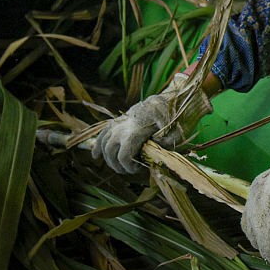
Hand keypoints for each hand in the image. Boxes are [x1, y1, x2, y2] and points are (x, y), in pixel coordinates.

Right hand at [93, 73, 211, 173]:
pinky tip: (95, 155)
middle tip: (128, 170)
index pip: (123, 156)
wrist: (163, 99)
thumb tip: (157, 151)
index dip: (128, 167)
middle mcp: (123, 128)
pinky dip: (97, 144)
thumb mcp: (174, 128)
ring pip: (104, 143)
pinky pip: (103, 132)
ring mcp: (119, 124)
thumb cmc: (170, 114)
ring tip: (117, 166)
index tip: (137, 169)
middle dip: (117, 165)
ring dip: (107, 157)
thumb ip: (167, 141)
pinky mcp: (118, 121)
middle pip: (110, 151)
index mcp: (135, 131)